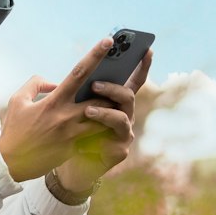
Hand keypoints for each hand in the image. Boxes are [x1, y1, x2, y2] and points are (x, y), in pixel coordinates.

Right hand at [0, 37, 119, 183]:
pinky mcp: (74, 148)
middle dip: (112, 88)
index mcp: (53, 101)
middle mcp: (66, 116)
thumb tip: (52, 81)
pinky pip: (94, 136)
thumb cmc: (14, 130)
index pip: (78, 73)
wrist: (10, 163)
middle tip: (123, 77)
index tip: (108, 42)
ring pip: (103, 118)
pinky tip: (105, 124)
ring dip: (110, 109)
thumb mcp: (18, 101)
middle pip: (100, 97)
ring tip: (116, 102)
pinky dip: (100, 128)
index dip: (94, 55)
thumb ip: (36, 84)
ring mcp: (72, 134)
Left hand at [55, 46, 152, 192]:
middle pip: (128, 95)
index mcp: (115, 102)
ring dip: (105, 112)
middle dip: (113, 88)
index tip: (147, 49)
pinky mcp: (119, 151)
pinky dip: (100, 136)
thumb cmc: (70, 133)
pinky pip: (114, 140)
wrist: (68, 165)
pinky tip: (86, 139)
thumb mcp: (71, 109)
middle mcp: (124, 115)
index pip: (132, 80)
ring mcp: (124, 133)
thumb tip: (74, 75)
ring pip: (122, 117)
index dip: (141, 66)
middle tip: (95, 85)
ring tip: (87, 110)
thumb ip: (76, 91)